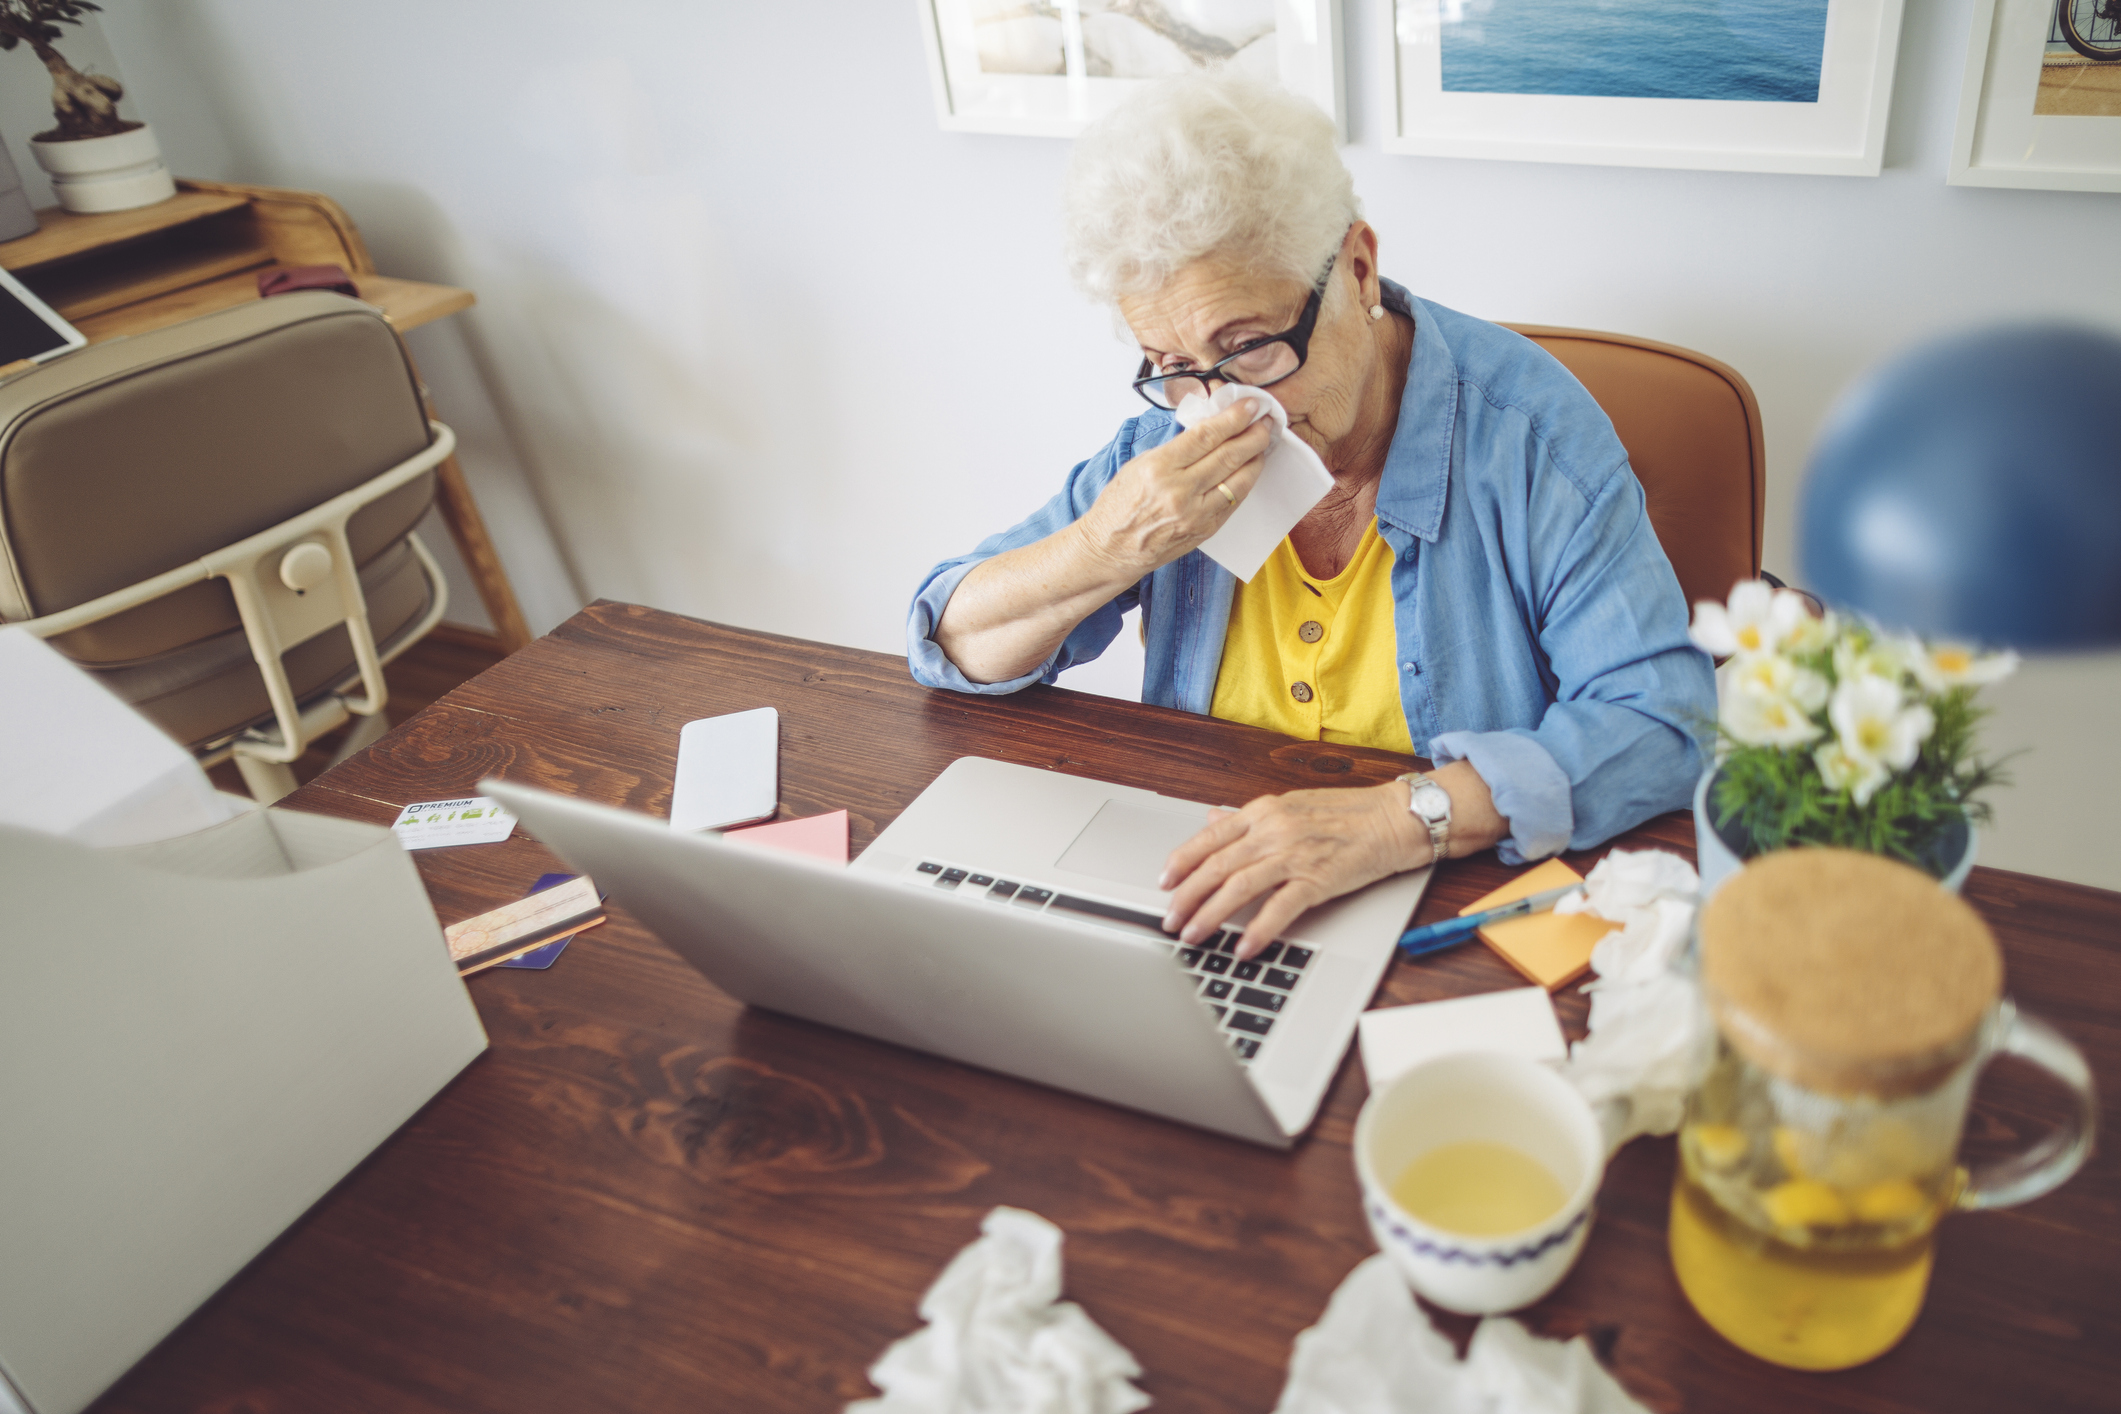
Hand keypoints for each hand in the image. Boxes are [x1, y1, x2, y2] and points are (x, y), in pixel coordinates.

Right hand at [1074, 402, 1270, 579]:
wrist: (1111, 549)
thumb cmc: (1119, 505)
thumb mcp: (1140, 464)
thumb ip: (1176, 449)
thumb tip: (1211, 429)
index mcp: (1159, 468)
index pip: (1207, 435)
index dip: (1234, 417)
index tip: (1251, 405)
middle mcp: (1179, 491)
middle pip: (1229, 455)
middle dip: (1254, 434)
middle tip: (1267, 420)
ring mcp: (1195, 514)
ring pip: (1239, 480)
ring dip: (1256, 458)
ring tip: (1263, 442)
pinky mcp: (1205, 530)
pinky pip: (1234, 501)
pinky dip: (1246, 482)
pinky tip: (1250, 469)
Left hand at [1158, 783, 1431, 958]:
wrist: (1394, 818)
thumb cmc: (1348, 812)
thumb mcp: (1290, 805)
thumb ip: (1249, 818)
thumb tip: (1211, 820)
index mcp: (1263, 811)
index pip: (1209, 838)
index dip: (1181, 862)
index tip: (1164, 882)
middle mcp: (1273, 830)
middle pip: (1216, 866)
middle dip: (1187, 897)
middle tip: (1169, 919)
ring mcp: (1294, 854)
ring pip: (1238, 888)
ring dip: (1210, 916)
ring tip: (1193, 936)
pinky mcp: (1318, 879)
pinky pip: (1279, 908)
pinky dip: (1257, 930)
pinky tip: (1243, 947)